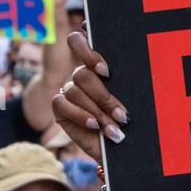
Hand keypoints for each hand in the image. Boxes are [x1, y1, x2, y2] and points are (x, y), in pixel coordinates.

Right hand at [52, 32, 125, 163]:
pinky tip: (94, 125)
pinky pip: (62, 104)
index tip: (106, 72)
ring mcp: (69, 91)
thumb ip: (124, 84)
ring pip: (75, 91)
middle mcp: (80, 76)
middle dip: (104, 97)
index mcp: (97, 67)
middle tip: (122, 115)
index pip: (80, 43)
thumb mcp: (130, 100)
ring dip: (97, 112)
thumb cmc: (128, 120)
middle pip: (82, 74)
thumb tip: (127, 71)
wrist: (120, 146)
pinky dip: (80, 115)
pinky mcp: (60, 107)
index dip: (90, 54)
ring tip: (113, 129)